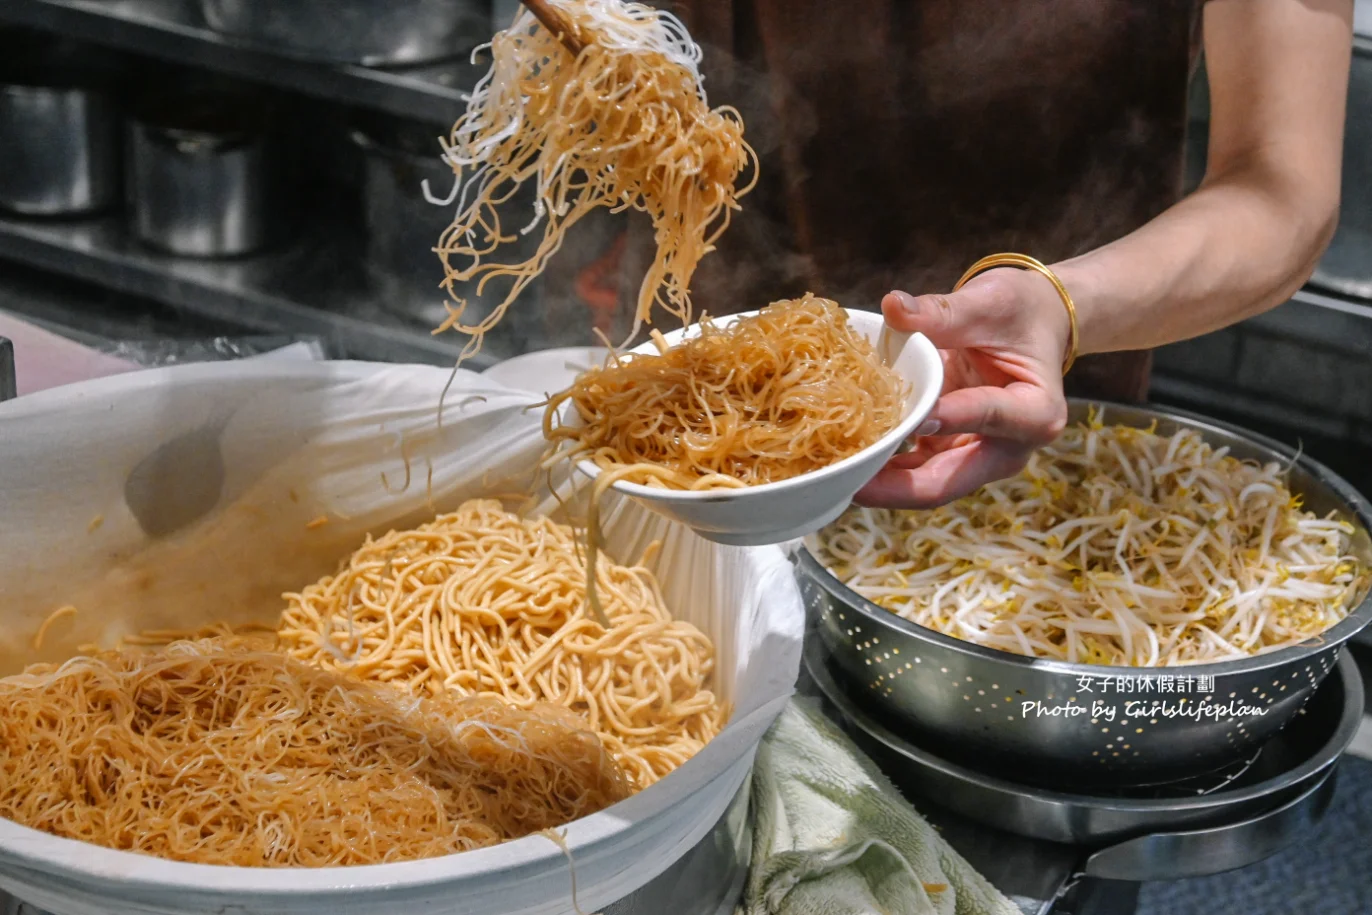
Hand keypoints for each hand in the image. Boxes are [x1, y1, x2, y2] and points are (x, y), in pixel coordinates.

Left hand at [855, 268, 1071, 508]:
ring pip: (924, 485)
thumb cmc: (1020, 310)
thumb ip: (943, 312)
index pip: (987, 416)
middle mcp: (1008, 450)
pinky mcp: (950, 453)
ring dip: (879, 484)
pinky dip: (882, 466)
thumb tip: (892, 306)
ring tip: (834, 476)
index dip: (948, 418)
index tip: (911, 416)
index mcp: (1035, 413)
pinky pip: (912, 470)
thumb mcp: (989, 303)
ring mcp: (976, 458)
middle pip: (947, 482)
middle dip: (895, 487)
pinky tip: (844, 458)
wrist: (1034, 323)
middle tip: (848, 482)